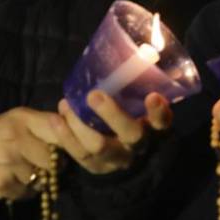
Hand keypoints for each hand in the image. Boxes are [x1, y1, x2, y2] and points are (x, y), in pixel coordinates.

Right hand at [0, 106, 64, 201]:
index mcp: (23, 118)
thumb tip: (78, 131)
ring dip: (36, 179)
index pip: (59, 132)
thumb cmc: (3, 133)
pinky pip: (25, 193)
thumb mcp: (22, 119)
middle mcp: (14, 139)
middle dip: (51, 165)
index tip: (65, 149)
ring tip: (22, 169)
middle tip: (41, 162)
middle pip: (52, 162)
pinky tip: (13, 179)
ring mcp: (6, 163)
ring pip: (39, 180)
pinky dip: (23, 190)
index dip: (68, 144)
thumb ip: (48, 124)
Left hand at [54, 90, 173, 174]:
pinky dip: (65, 135)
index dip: (159, 112)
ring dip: (80, 124)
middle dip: (113, 114)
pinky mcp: (96, 166)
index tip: (153, 96)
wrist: (123, 154)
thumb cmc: (132, 117)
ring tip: (66, 105)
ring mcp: (116, 159)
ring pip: (99, 146)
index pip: (162, 122)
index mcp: (154, 129)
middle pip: (131, 134)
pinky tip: (57, 118)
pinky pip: (79, 154)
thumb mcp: (139, 105)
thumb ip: (138, 86)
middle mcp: (138, 145)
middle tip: (94, 94)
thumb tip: (142, 52)